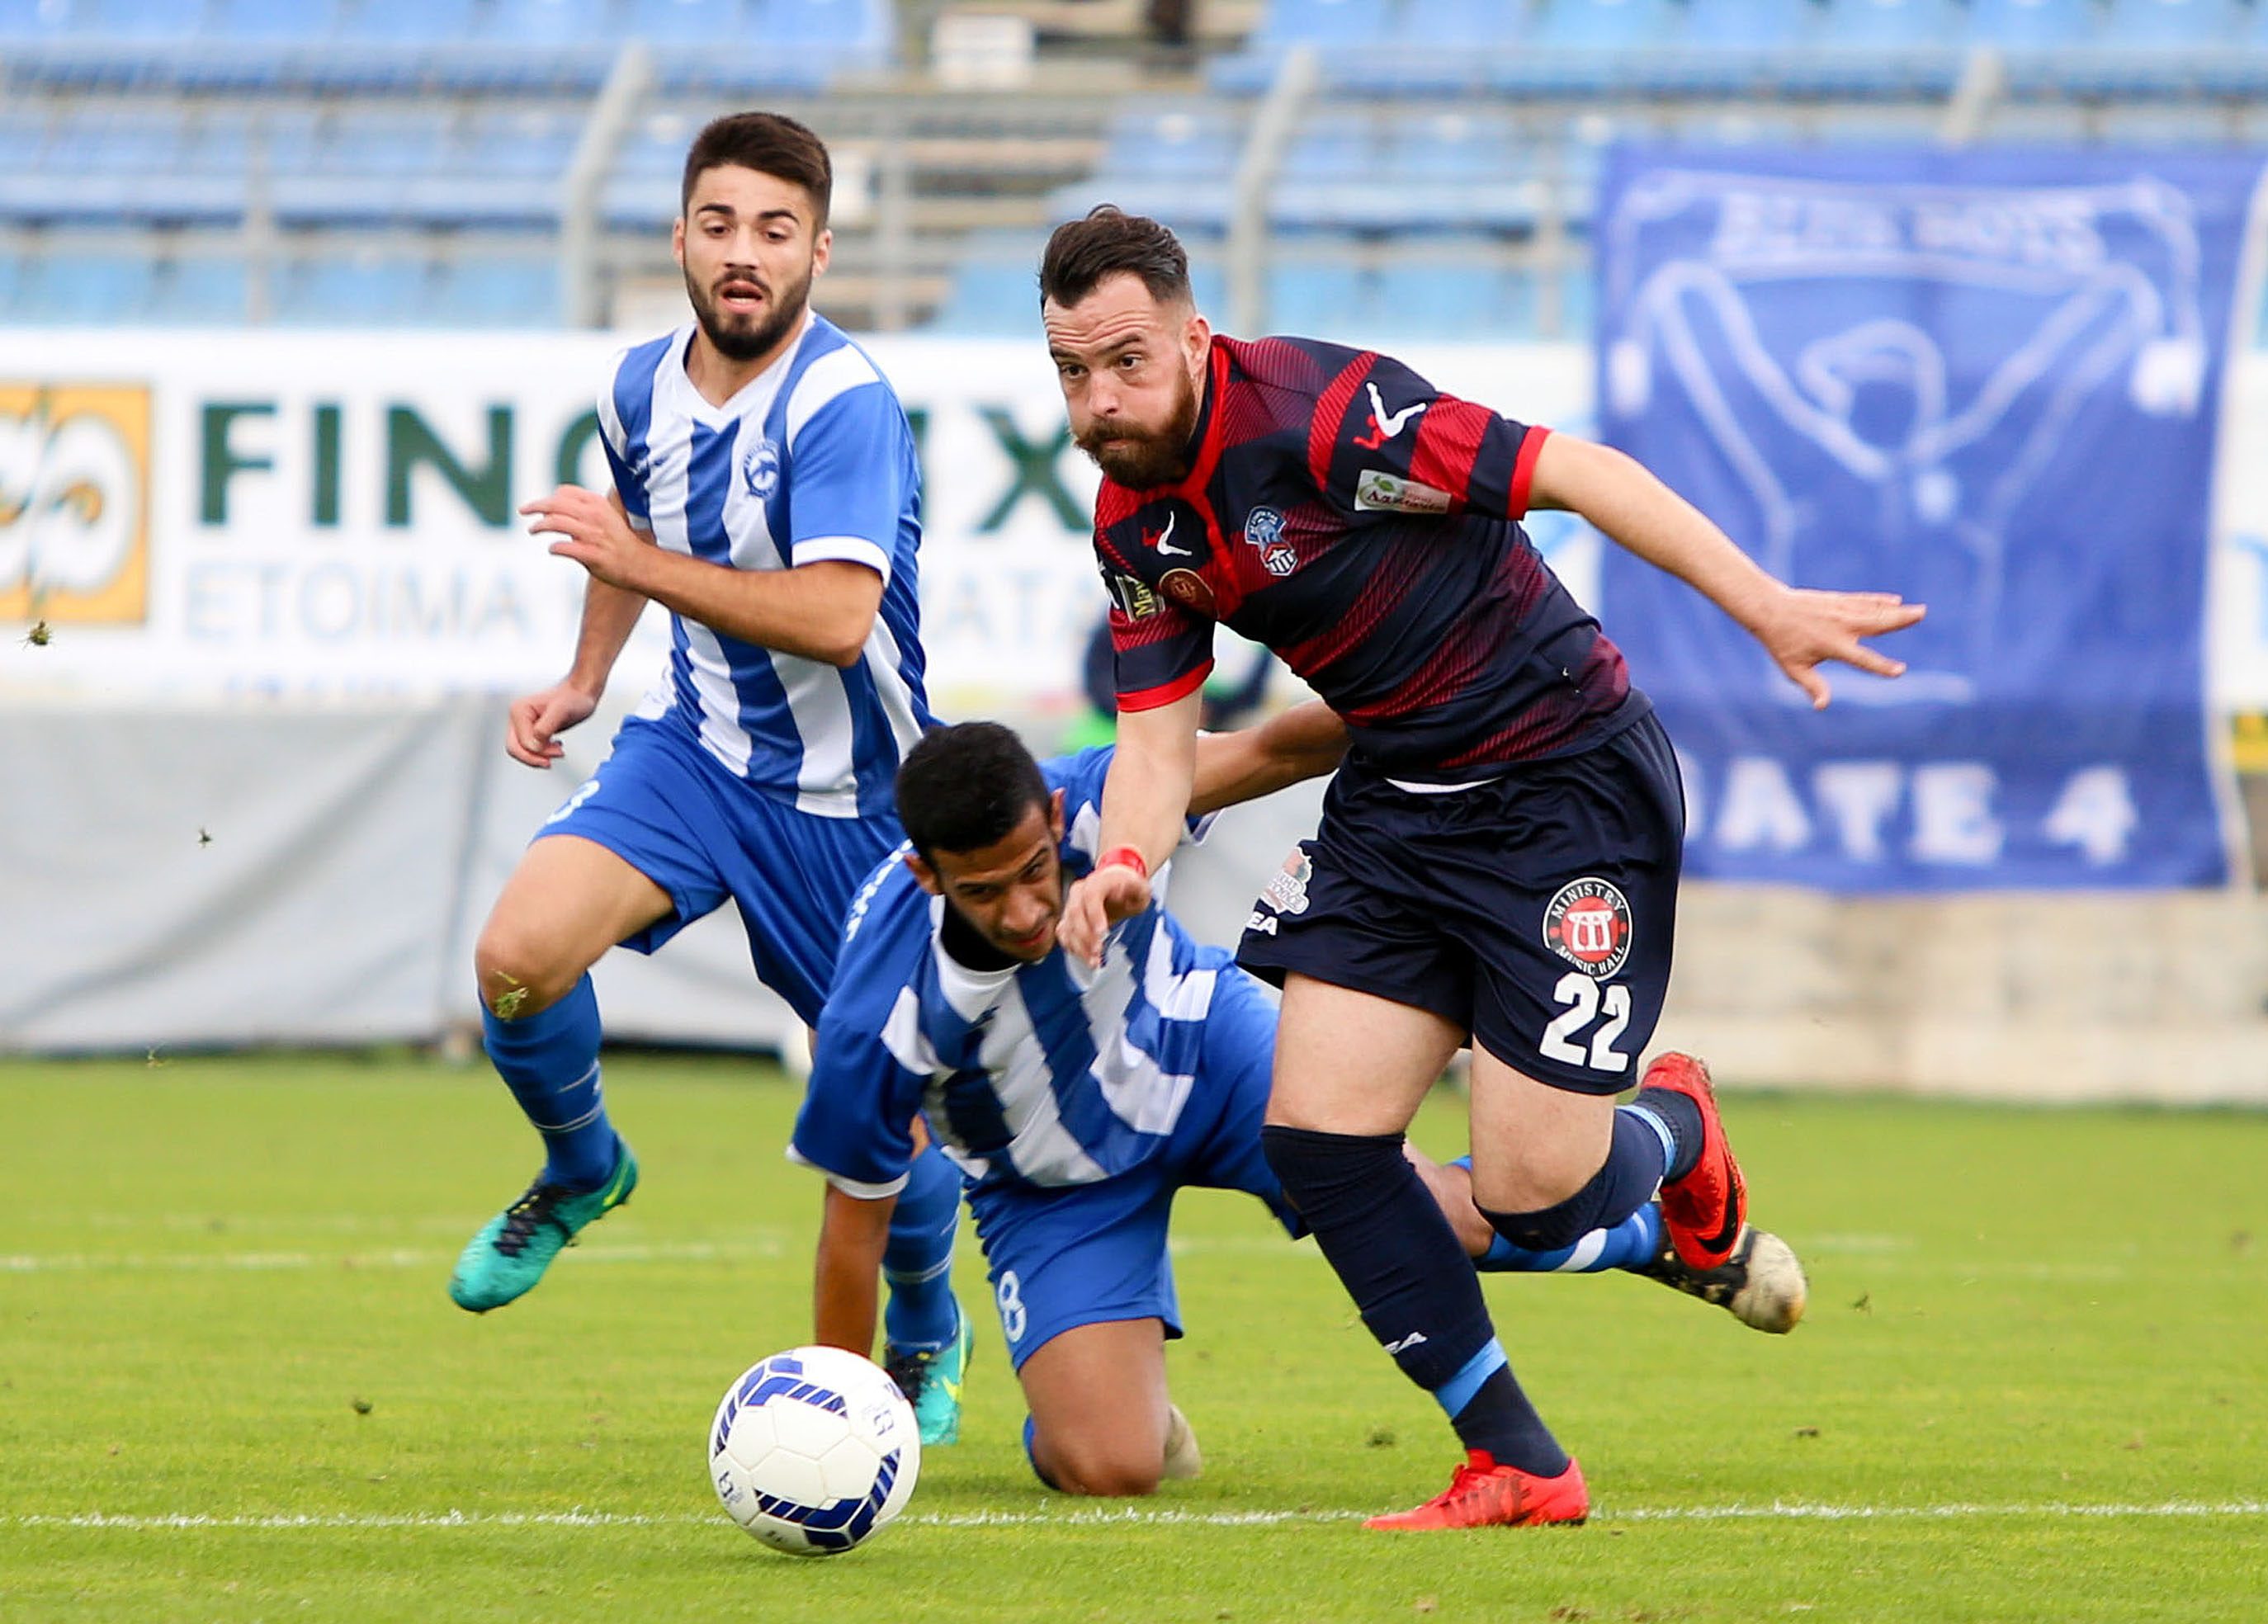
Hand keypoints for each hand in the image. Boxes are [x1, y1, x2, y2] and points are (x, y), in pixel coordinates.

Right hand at [505, 679, 600, 767]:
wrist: (581, 694)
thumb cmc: (573, 699)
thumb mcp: (561, 711)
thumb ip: (545, 728)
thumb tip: (535, 744)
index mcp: (519, 710)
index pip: (521, 742)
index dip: (539, 751)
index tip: (559, 750)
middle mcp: (517, 717)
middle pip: (515, 748)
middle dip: (534, 757)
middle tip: (554, 757)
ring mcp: (522, 724)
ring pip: (521, 751)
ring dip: (539, 756)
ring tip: (558, 751)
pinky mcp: (530, 730)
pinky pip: (529, 749)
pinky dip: (541, 753)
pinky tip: (556, 747)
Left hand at [522, 485, 651, 590]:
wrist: (640, 564)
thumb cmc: (618, 541)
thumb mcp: (605, 516)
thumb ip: (583, 508)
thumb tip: (554, 501)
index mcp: (597, 503)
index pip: (564, 492)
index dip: (550, 498)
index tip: (544, 507)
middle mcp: (594, 516)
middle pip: (555, 504)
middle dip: (535, 506)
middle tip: (523, 510)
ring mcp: (592, 535)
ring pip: (555, 523)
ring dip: (539, 526)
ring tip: (532, 530)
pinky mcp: (591, 555)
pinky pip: (563, 548)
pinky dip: (554, 548)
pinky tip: (553, 549)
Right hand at [1057, 865, 1152, 966]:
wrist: (1116, 885)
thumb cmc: (1127, 887)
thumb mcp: (1140, 887)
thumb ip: (1137, 890)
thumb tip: (1126, 893)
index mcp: (1097, 881)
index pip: (1091, 895)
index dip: (1094, 914)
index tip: (1102, 932)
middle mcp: (1080, 893)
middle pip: (1075, 913)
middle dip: (1085, 935)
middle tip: (1098, 951)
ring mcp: (1072, 906)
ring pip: (1068, 927)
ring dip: (1079, 947)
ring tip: (1094, 961)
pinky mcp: (1069, 920)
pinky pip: (1065, 936)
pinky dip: (1074, 949)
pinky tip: (1087, 958)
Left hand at [1749, 586, 1926, 709]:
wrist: (1770, 610)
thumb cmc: (1782, 643)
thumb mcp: (1794, 669)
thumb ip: (1813, 686)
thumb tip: (1822, 706)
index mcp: (1834, 646)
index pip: (1862, 659)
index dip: (1881, 666)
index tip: (1900, 671)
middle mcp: (1842, 626)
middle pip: (1876, 624)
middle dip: (1899, 620)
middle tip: (1921, 614)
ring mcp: (1841, 610)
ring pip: (1874, 610)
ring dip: (1897, 610)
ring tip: (1919, 610)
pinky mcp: (1838, 600)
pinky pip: (1863, 600)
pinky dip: (1879, 600)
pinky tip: (1894, 600)